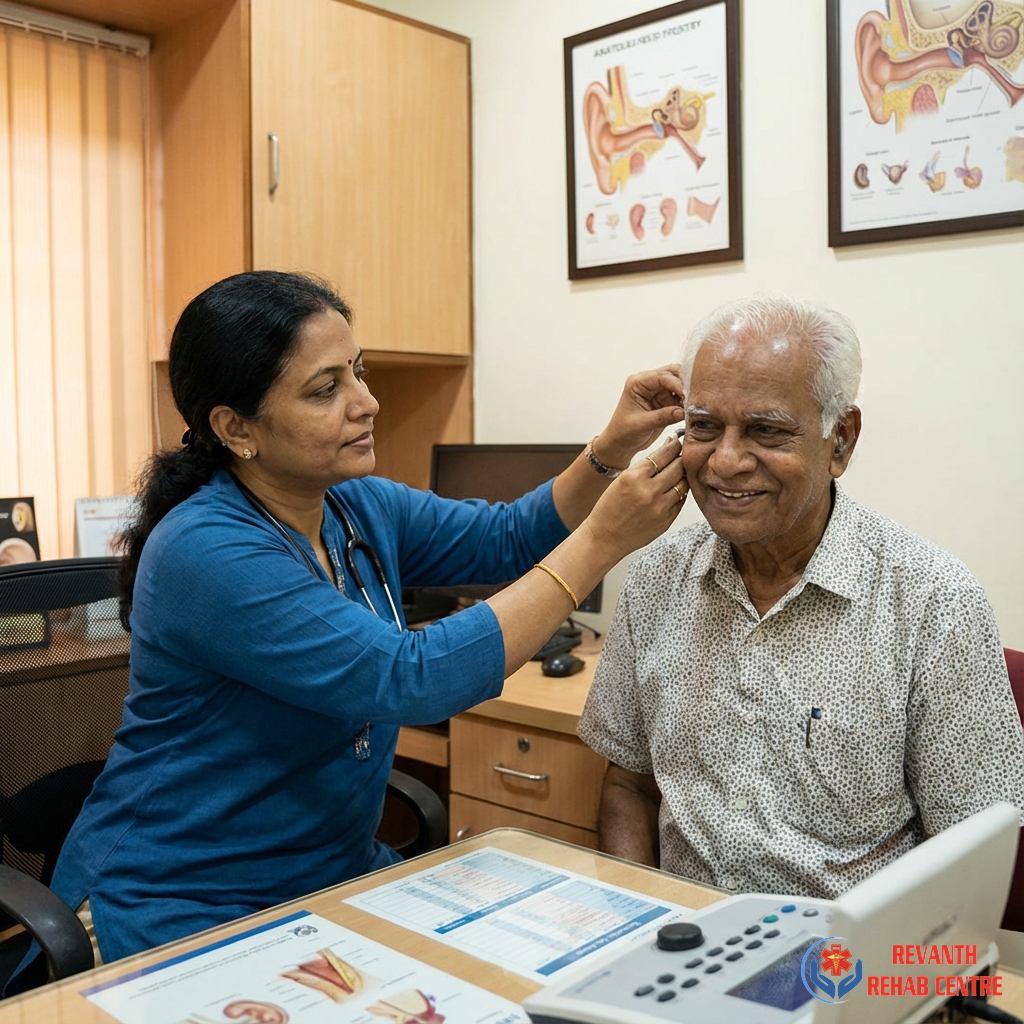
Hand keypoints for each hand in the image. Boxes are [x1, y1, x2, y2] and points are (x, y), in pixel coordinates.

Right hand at [581, 434, 687, 562]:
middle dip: (681, 458)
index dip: (673, 446)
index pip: (663, 454)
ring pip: (683, 483)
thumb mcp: (621, 481)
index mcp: (634, 477)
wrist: (605, 538)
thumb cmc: (609, 508)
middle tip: (682, 454)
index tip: (676, 442)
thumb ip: (644, 468)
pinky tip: (674, 489)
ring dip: (683, 475)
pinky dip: (679, 493)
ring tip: (679, 472)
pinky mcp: (666, 520)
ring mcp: (660, 507)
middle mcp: (649, 491)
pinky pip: (681, 500)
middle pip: (678, 466)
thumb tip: (668, 450)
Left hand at [592, 365, 684, 469]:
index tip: (687, 395)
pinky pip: (682, 399)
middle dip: (685, 384)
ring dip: (688, 393)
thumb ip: (662, 416)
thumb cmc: (623, 432)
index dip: (677, 383)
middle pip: (674, 374)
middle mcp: (649, 384)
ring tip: (694, 406)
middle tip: (695, 397)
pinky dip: (688, 403)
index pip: (662, 376)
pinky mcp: (666, 402)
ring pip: (680, 385)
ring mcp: (659, 392)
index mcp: (638, 383)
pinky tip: (691, 411)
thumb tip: (682, 411)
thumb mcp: (641, 424)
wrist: (621, 444)